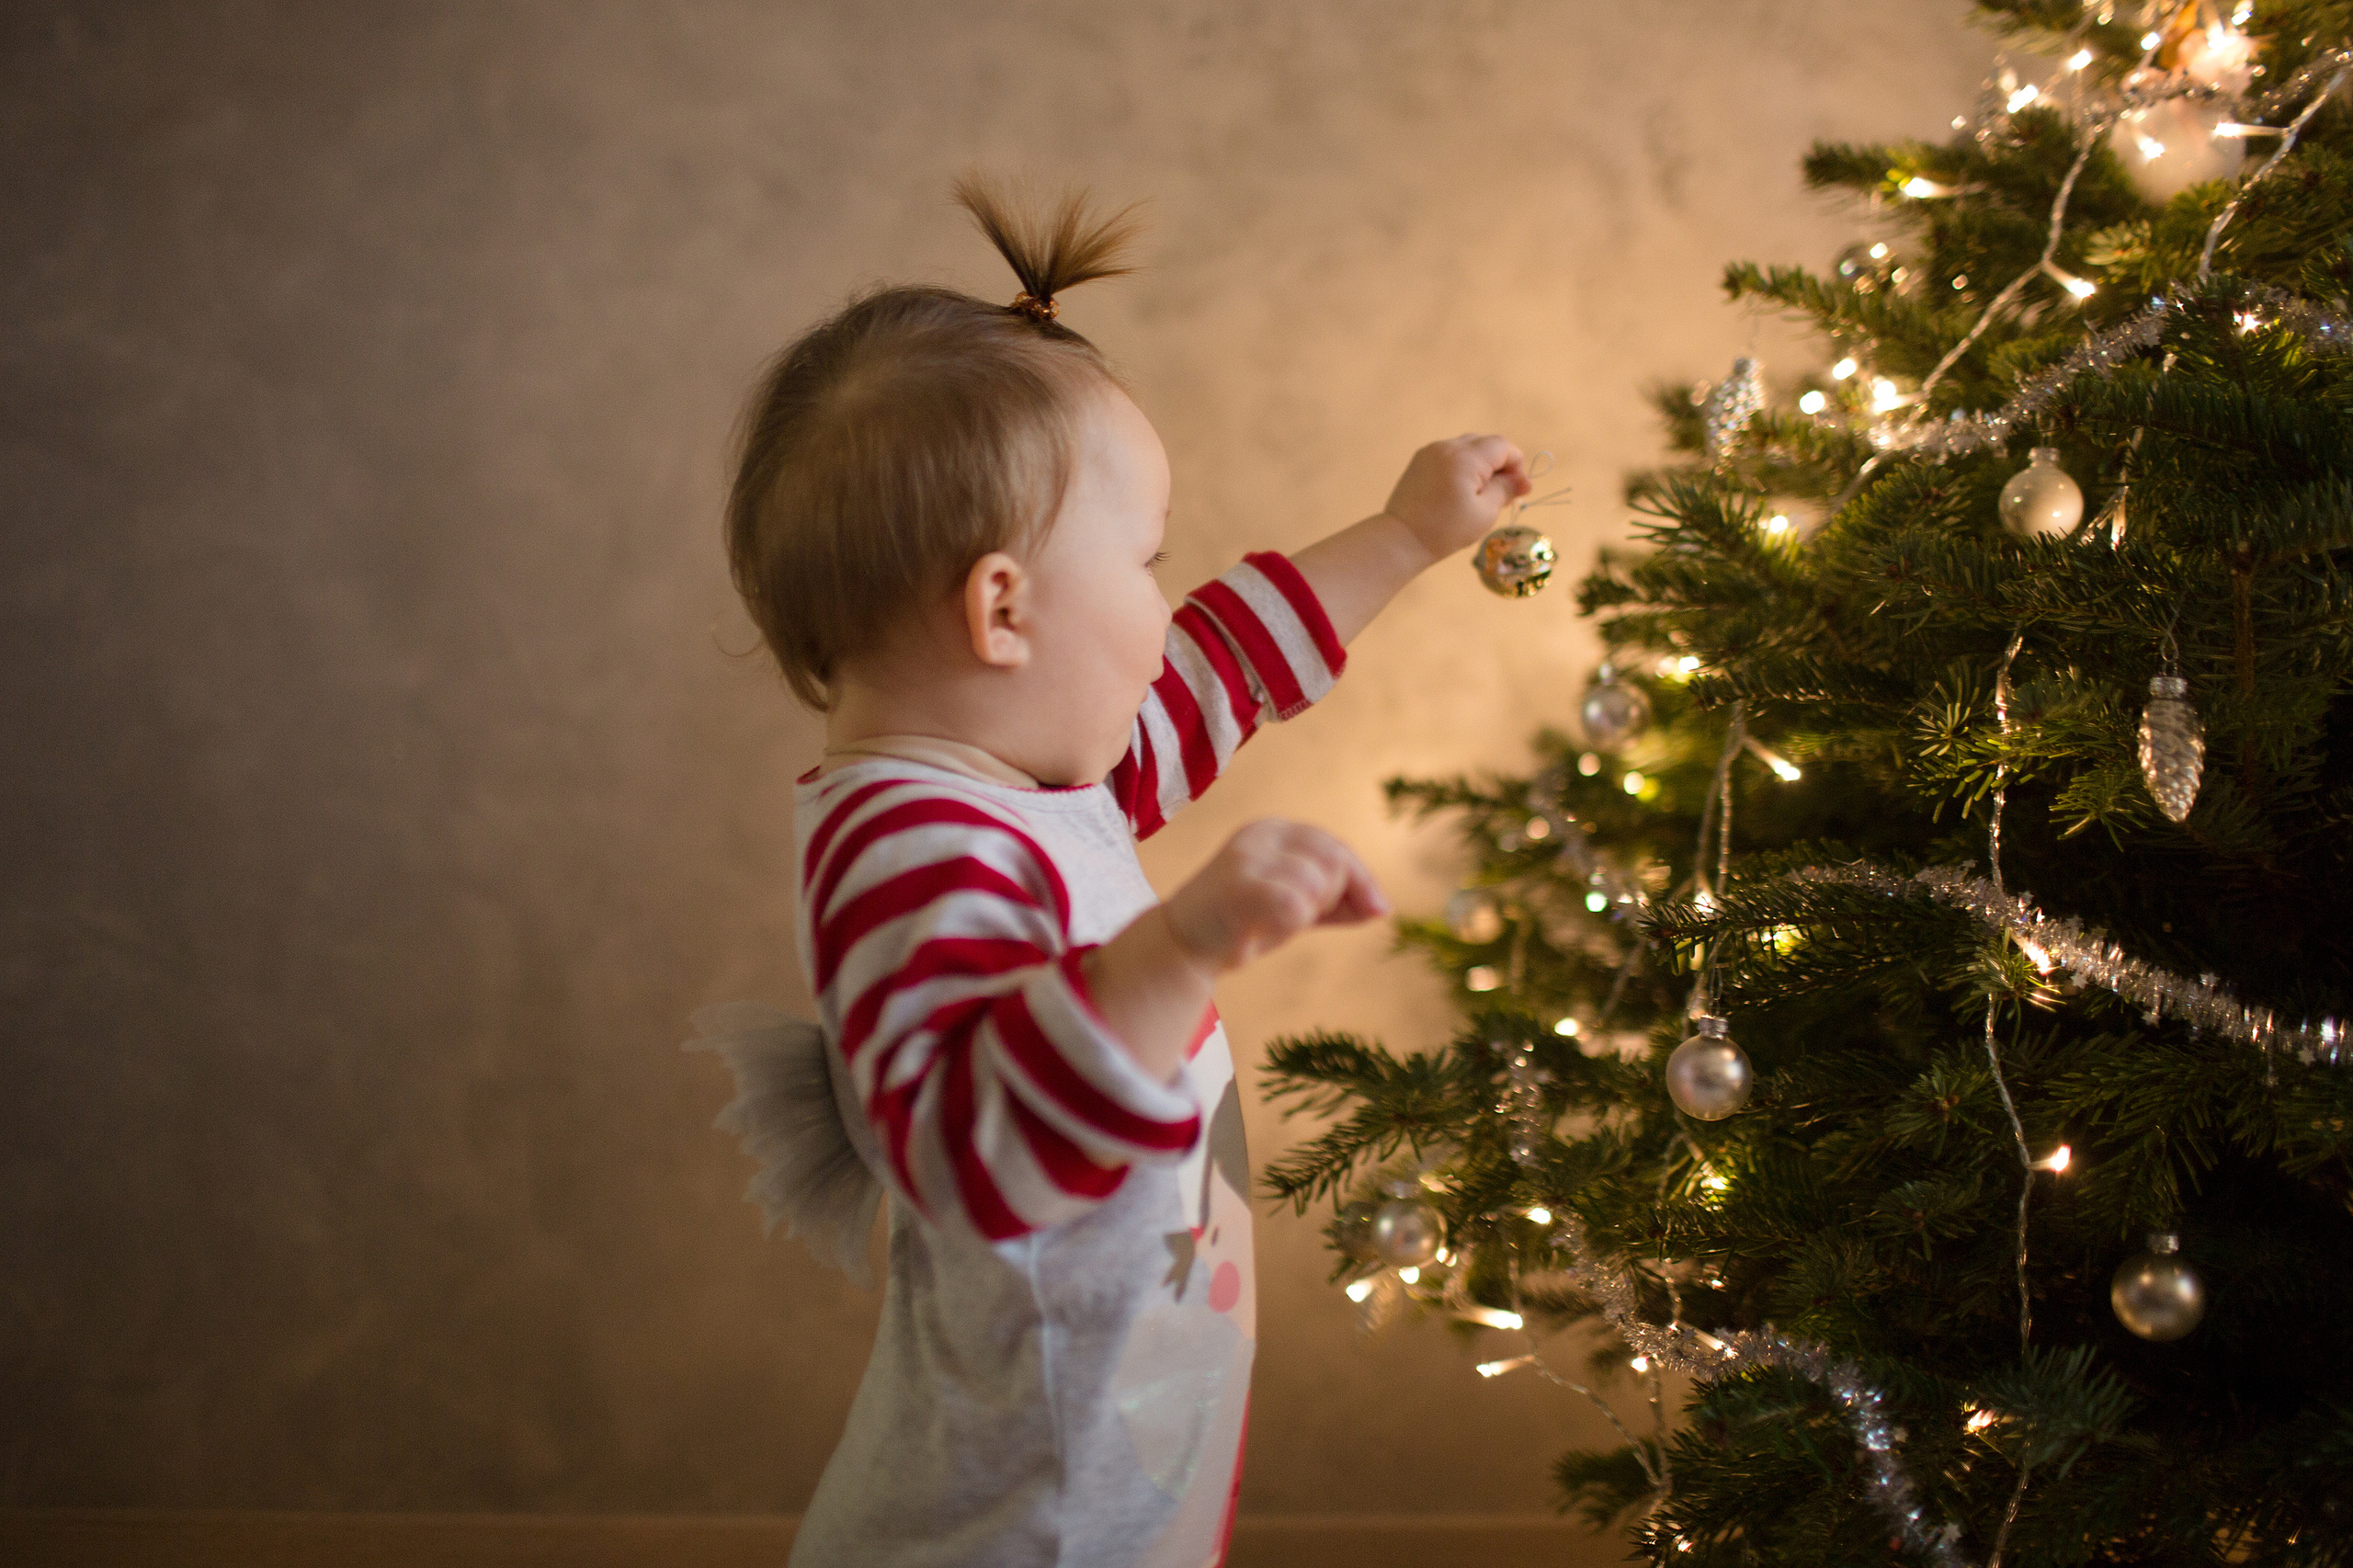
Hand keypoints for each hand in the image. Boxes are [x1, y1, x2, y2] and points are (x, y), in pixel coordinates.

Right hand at [1162, 820, 1389, 974]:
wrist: (1182, 947)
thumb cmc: (1242, 923)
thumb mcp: (1296, 905)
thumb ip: (1337, 901)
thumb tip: (1383, 907)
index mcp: (1274, 830)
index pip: (1334, 845)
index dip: (1362, 878)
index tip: (1377, 910)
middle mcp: (1260, 835)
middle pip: (1334, 860)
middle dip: (1335, 896)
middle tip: (1305, 918)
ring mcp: (1247, 858)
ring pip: (1317, 884)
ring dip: (1307, 914)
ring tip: (1275, 923)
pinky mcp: (1238, 886)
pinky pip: (1295, 905)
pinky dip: (1291, 924)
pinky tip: (1265, 929)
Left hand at [1378, 434, 1532, 561]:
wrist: (1402, 539)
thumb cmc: (1445, 530)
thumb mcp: (1484, 512)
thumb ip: (1506, 490)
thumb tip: (1525, 481)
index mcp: (1464, 457)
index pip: (1502, 446)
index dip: (1516, 464)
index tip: (1518, 488)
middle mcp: (1446, 446)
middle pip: (1485, 443)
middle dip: (1499, 464)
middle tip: (1500, 494)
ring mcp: (1430, 452)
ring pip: (1467, 447)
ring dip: (1480, 464)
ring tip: (1479, 494)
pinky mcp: (1420, 460)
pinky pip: (1450, 454)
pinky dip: (1462, 466)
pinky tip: (1459, 491)